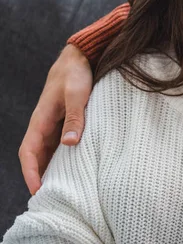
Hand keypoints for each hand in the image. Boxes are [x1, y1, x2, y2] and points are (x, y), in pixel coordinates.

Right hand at [19, 45, 92, 194]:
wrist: (79, 58)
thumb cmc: (76, 74)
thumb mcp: (77, 94)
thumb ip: (75, 118)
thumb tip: (70, 144)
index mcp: (40, 119)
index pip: (28, 152)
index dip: (30, 172)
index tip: (37, 190)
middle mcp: (44, 124)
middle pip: (36, 157)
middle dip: (39, 177)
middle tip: (50, 199)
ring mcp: (53, 124)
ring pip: (48, 152)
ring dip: (51, 169)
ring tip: (61, 189)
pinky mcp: (64, 121)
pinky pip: (59, 144)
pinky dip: (62, 158)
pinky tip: (73, 168)